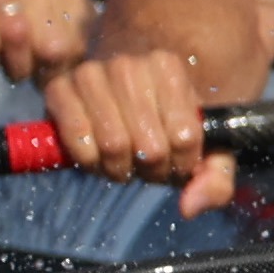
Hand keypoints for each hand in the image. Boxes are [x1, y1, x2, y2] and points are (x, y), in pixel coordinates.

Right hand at [38, 48, 234, 216]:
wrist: (111, 93)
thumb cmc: (161, 121)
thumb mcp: (201, 142)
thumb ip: (215, 177)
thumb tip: (190, 207)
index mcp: (168, 67)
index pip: (185, 137)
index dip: (181, 164)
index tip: (176, 161)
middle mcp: (129, 65)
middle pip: (150, 147)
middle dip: (151, 170)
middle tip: (147, 164)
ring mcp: (91, 74)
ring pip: (113, 146)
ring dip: (119, 168)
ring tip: (123, 161)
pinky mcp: (58, 89)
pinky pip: (76, 139)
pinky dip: (88, 160)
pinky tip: (96, 156)